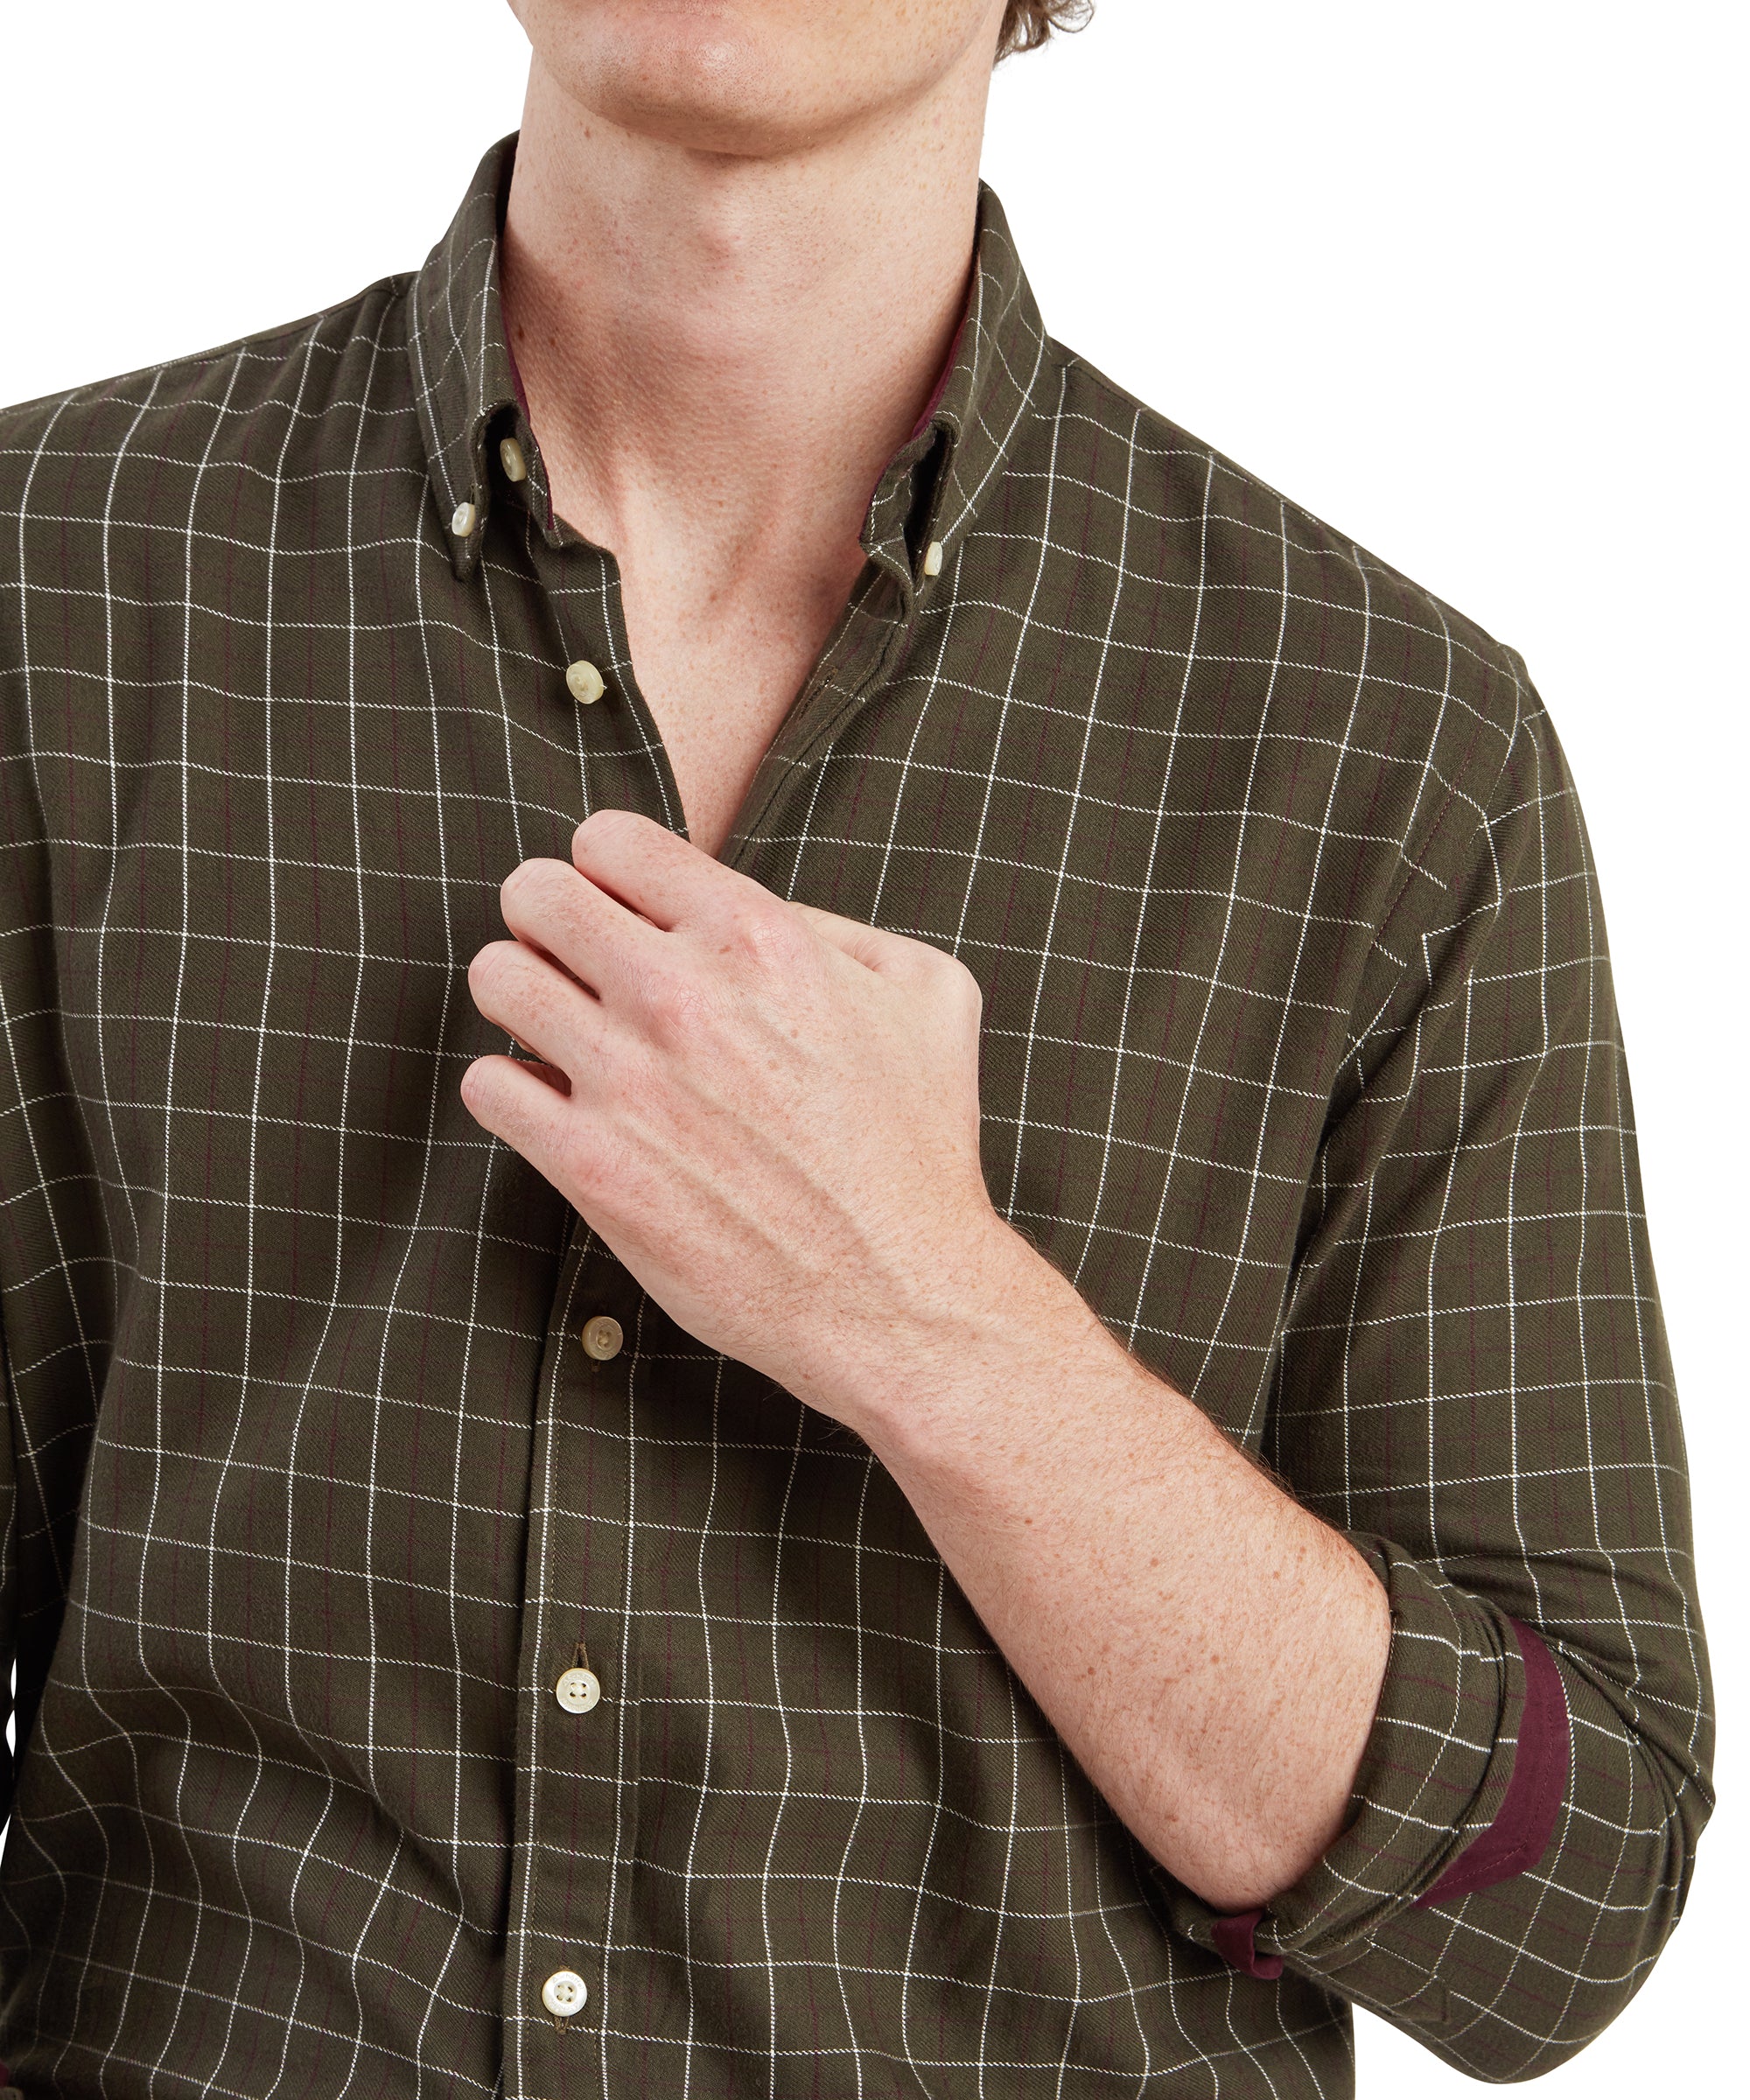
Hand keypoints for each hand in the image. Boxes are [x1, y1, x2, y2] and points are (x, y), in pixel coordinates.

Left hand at [460, 808, 1012, 1420]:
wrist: (899, 1293)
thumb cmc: (918, 1148)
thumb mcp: (929, 994)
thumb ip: (836, 927)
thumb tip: (742, 910)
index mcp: (758, 935)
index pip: (608, 839)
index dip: (606, 870)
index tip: (619, 910)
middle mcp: (681, 994)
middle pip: (536, 894)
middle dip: (545, 919)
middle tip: (571, 962)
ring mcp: (627, 1080)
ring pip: (497, 979)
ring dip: (520, 998)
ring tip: (560, 1033)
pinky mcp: (590, 1165)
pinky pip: (488, 1084)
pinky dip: (512, 1090)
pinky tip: (560, 1108)